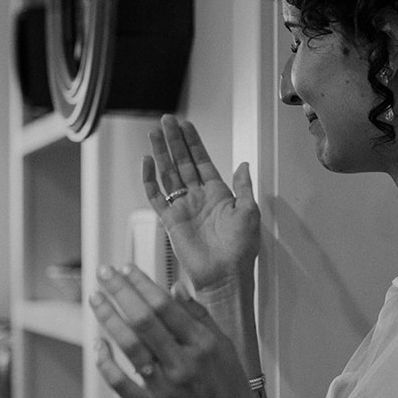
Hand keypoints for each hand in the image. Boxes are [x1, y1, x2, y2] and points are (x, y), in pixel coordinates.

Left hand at [90, 263, 267, 397]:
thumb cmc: (232, 396)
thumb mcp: (226, 350)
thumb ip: (200, 318)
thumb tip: (177, 290)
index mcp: (204, 346)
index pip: (166, 305)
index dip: (141, 283)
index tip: (127, 269)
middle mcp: (183, 363)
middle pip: (143, 319)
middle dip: (119, 292)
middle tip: (104, 275)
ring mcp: (165, 387)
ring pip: (128, 345)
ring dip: (108, 319)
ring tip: (96, 300)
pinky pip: (120, 382)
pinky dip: (106, 362)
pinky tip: (98, 345)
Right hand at [146, 115, 260, 294]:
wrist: (226, 276)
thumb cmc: (240, 250)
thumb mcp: (250, 212)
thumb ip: (243, 186)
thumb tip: (244, 164)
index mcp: (218, 194)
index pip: (202, 160)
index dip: (194, 142)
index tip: (186, 125)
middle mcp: (198, 198)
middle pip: (182, 162)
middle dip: (174, 141)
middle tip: (166, 121)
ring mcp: (183, 208)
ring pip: (168, 174)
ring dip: (161, 153)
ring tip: (154, 133)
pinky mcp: (170, 221)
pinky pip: (156, 196)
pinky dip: (150, 179)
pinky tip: (147, 163)